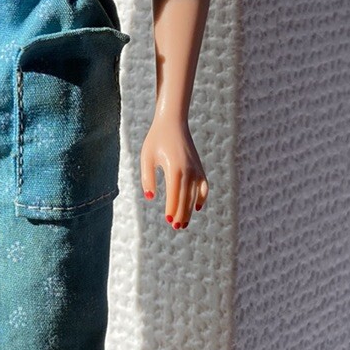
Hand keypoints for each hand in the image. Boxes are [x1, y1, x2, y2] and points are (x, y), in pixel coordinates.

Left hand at [140, 113, 207, 228]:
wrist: (172, 123)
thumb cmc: (156, 139)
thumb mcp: (146, 157)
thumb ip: (147, 178)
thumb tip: (150, 197)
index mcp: (174, 169)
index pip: (174, 194)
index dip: (172, 208)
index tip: (169, 220)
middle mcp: (188, 171)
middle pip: (185, 198)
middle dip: (181, 214)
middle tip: (176, 227)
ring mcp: (196, 169)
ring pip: (194, 195)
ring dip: (189, 209)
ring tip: (184, 223)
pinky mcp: (199, 167)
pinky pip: (203, 186)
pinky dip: (202, 197)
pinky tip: (197, 207)